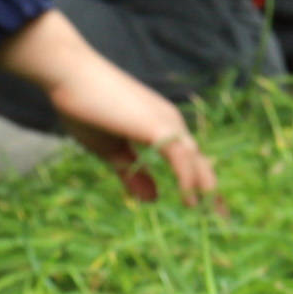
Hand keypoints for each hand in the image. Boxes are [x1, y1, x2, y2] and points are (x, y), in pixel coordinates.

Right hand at [0, 11, 225, 212]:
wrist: (69, 74)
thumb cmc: (85, 107)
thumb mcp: (110, 150)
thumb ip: (131, 172)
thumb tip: (152, 199)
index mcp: (161, 127)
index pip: (189, 160)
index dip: (199, 185)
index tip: (207, 209)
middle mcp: (171, 123)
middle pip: (200, 162)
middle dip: (212, 192)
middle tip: (223, 219)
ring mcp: (166, 122)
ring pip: (196, 161)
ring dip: (206, 190)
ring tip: (214, 217)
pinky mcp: (157, 125)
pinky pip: (181, 158)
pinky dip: (188, 180)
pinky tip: (190, 202)